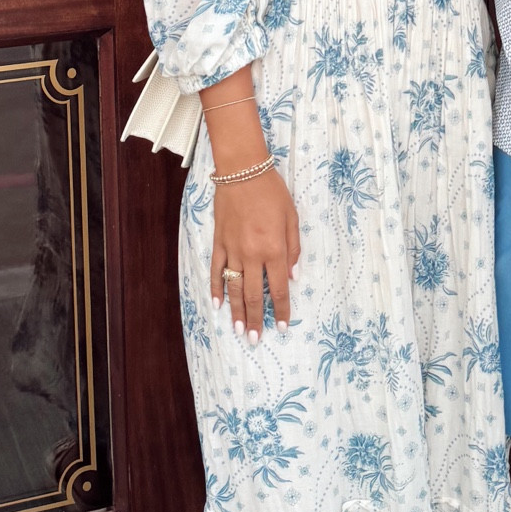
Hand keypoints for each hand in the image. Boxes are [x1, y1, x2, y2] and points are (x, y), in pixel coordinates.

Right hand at [210, 168, 299, 343]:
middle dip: (255, 319)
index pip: (278, 289)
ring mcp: (233, 250)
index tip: (280, 327)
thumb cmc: (272, 192)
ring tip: (238, 330)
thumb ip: (293, 248)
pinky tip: (217, 304)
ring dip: (235, 311)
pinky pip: (217, 270)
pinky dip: (216, 288)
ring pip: (233, 288)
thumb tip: (292, 276)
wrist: (242, 171)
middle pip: (253, 295)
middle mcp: (253, 254)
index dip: (280, 310)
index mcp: (274, 250)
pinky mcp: (219, 242)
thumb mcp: (292, 218)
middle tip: (255, 339)